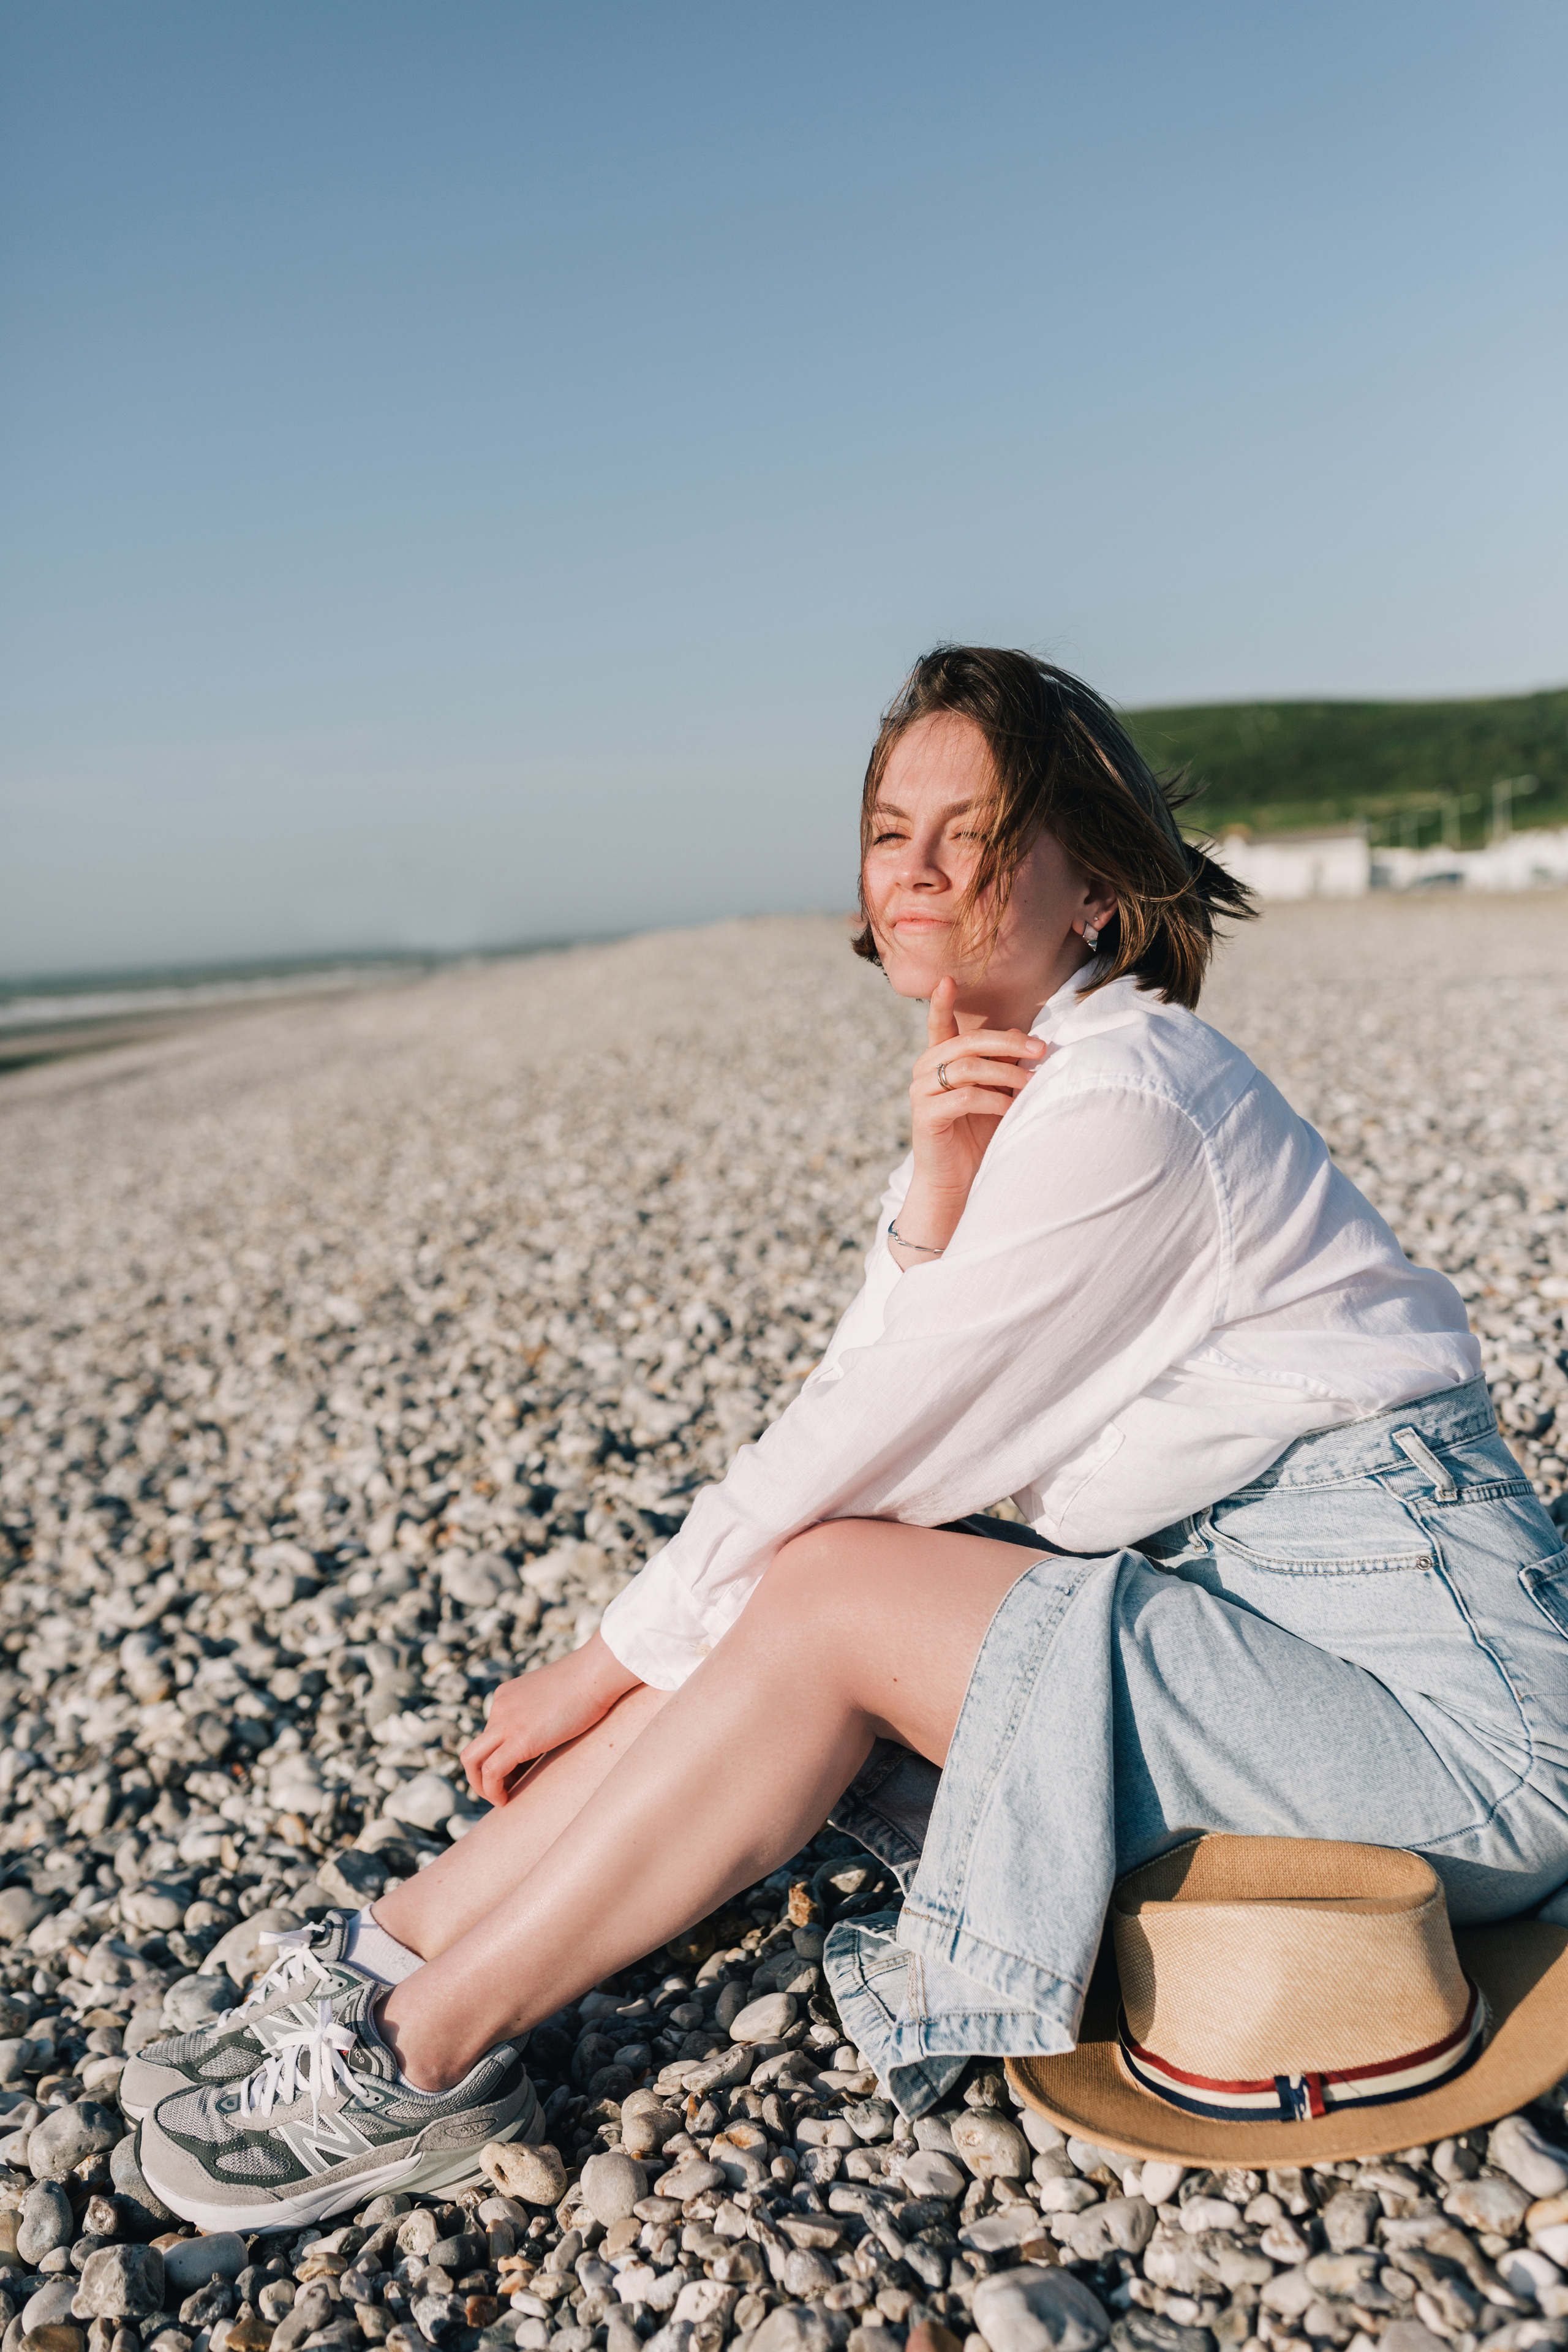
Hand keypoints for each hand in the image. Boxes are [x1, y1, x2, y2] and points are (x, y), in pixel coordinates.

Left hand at [460, 1632, 641, 1807]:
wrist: (596, 1673)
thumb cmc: (588, 1683)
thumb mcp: (554, 1696)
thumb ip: (541, 1712)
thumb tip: (545, 1734)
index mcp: (506, 1696)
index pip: (490, 1735)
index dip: (499, 1758)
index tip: (517, 1774)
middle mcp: (499, 1707)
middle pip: (474, 1749)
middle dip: (480, 1775)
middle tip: (501, 1790)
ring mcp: (506, 1722)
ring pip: (471, 1760)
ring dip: (480, 1786)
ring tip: (501, 1799)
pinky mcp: (519, 1739)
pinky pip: (491, 1772)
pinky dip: (493, 1791)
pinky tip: (507, 1800)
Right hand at [890, 977, 1046, 1264]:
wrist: (955, 1184)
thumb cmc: (978, 1137)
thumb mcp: (996, 1095)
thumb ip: (1004, 1067)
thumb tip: (1024, 1037)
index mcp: (940, 1061)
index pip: (939, 1024)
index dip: (941, 1002)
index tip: (947, 978)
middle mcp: (926, 1071)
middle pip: (967, 1041)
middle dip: (1007, 1042)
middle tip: (1041, 1049)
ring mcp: (923, 1093)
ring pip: (967, 1067)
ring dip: (1006, 1072)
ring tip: (1032, 1082)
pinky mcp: (926, 1117)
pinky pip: (963, 1097)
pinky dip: (993, 1100)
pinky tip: (1011, 1108)